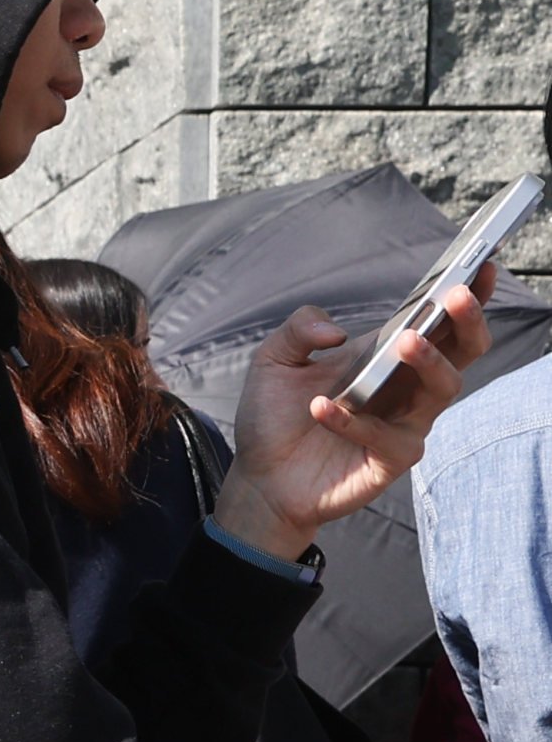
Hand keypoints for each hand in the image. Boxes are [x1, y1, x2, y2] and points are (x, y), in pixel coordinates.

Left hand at [216, 287, 490, 560]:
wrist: (260, 477)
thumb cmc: (274, 415)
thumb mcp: (274, 360)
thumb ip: (298, 330)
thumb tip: (335, 331)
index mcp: (387, 356)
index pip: (439, 323)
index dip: (466, 297)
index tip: (481, 265)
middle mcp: (406, 387)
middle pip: (463, 351)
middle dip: (468, 321)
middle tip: (455, 296)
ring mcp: (405, 423)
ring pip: (444, 389)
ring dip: (428, 361)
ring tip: (403, 341)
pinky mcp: (391, 459)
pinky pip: (387, 436)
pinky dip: (353, 420)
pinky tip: (321, 408)